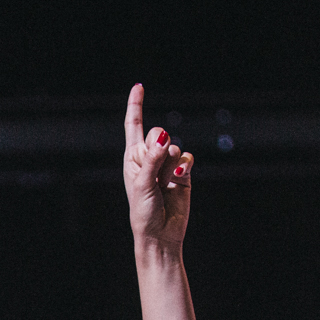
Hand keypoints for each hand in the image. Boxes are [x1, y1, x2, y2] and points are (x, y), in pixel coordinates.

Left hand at [123, 83, 191, 248]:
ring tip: (164, 183)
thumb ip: (152, 159)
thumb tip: (165, 137)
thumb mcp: (141, 184)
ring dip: (169, 162)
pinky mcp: (183, 171)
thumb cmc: (143, 211)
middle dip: (157, 147)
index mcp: (132, 158)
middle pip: (157, 132)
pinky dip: (184, 165)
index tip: (139, 86)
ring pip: (174, 145)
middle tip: (154, 170)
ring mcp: (167, 164)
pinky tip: (179, 176)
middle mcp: (149, 158)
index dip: (136, 105)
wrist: (160, 233)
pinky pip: (187, 156)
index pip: (133, 126)